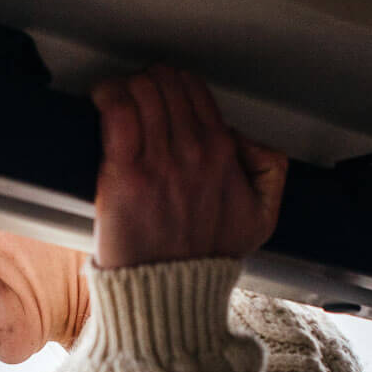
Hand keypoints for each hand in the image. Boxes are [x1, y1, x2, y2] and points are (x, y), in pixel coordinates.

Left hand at [89, 66, 287, 270]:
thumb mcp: (261, 216)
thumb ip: (270, 170)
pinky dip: (108, 95)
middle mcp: (193, 151)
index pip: (194, 89)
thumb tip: (247, 141)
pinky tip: (102, 97)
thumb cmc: (203, 256)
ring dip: (125, 85)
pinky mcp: (124, 173)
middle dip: (148, 81)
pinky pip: (117, 111)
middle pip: (165, 83)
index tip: (159, 92)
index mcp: (223, 153)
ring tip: (115, 95)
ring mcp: (158, 161)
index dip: (172, 83)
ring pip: (142, 90)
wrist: (167, 290)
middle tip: (136, 94)